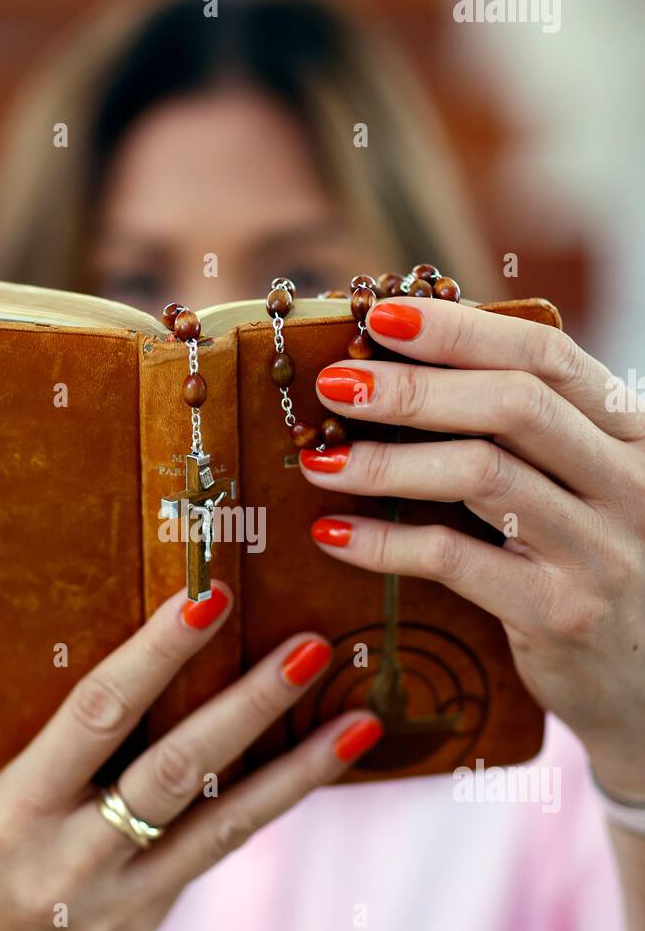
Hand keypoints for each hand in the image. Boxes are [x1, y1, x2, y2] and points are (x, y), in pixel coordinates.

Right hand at [0, 585, 380, 930]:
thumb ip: (51, 730)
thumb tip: (149, 637)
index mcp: (10, 812)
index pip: (96, 716)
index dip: (155, 655)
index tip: (209, 596)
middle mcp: (66, 865)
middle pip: (176, 772)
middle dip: (249, 706)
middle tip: (313, 648)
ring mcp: (114, 906)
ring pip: (223, 825)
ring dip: (298, 768)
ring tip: (362, 719)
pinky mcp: (145, 925)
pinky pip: (213, 847)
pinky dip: (265, 799)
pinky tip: (315, 760)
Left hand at [300, 297, 644, 802]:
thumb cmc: (595, 568)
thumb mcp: (585, 489)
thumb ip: (529, 436)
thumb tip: (406, 372)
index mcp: (631, 433)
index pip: (548, 357)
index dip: (462, 331)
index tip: (383, 317)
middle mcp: (630, 481)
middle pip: (512, 406)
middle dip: (411, 389)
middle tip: (332, 384)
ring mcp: (602, 549)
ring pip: (482, 475)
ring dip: (386, 462)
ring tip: (317, 460)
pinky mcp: (563, 613)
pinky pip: (458, 562)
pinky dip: (386, 544)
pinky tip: (333, 535)